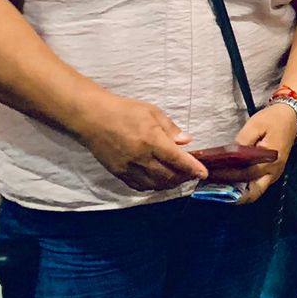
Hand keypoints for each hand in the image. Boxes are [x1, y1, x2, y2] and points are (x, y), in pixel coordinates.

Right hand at [74, 92, 207, 191]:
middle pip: (167, 176)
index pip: (177, 159)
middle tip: (191, 174)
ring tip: (177, 178)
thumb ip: (170, 129)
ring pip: (154, 184)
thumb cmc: (125, 111)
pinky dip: (152, 186)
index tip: (203, 174)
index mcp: (151, 141)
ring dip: (169, 184)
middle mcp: (141, 158)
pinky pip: (138, 186)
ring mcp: (128, 168)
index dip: (192, 168)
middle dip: (183, 178)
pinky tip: (158, 181)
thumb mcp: (152, 112)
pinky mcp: (118, 173)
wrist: (93, 118)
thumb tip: (187, 141)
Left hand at [209, 103, 296, 203]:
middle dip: (234, 196)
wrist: (291, 116)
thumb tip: (228, 157)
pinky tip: (231, 182)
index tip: (211, 173)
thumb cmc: (273, 120)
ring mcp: (274, 174)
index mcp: (270, 159)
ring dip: (238, 193)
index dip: (228, 175)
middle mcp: (274, 171)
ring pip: (255, 191)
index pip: (246, 173)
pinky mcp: (272, 173)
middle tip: (215, 190)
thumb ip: (241, 142)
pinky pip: (257, 185)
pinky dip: (244, 187)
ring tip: (219, 187)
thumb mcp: (255, 125)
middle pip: (253, 193)